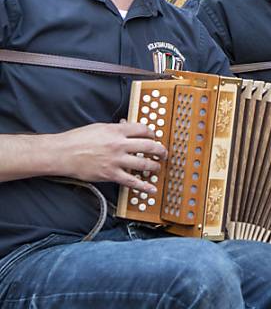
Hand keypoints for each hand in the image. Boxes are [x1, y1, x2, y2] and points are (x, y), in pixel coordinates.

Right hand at [53, 122, 167, 193]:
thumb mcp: (100, 127)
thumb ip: (116, 128)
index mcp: (117, 131)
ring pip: (144, 163)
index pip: (143, 130)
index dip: (153, 133)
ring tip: (157, 167)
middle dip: (160, 150)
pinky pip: (132, 181)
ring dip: (155, 166)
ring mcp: (116, 160)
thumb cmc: (78, 139)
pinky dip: (143, 186)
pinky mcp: (110, 174)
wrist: (62, 153)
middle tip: (164, 153)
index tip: (155, 137)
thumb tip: (128, 127)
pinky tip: (151, 188)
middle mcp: (119, 145)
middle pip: (149, 145)